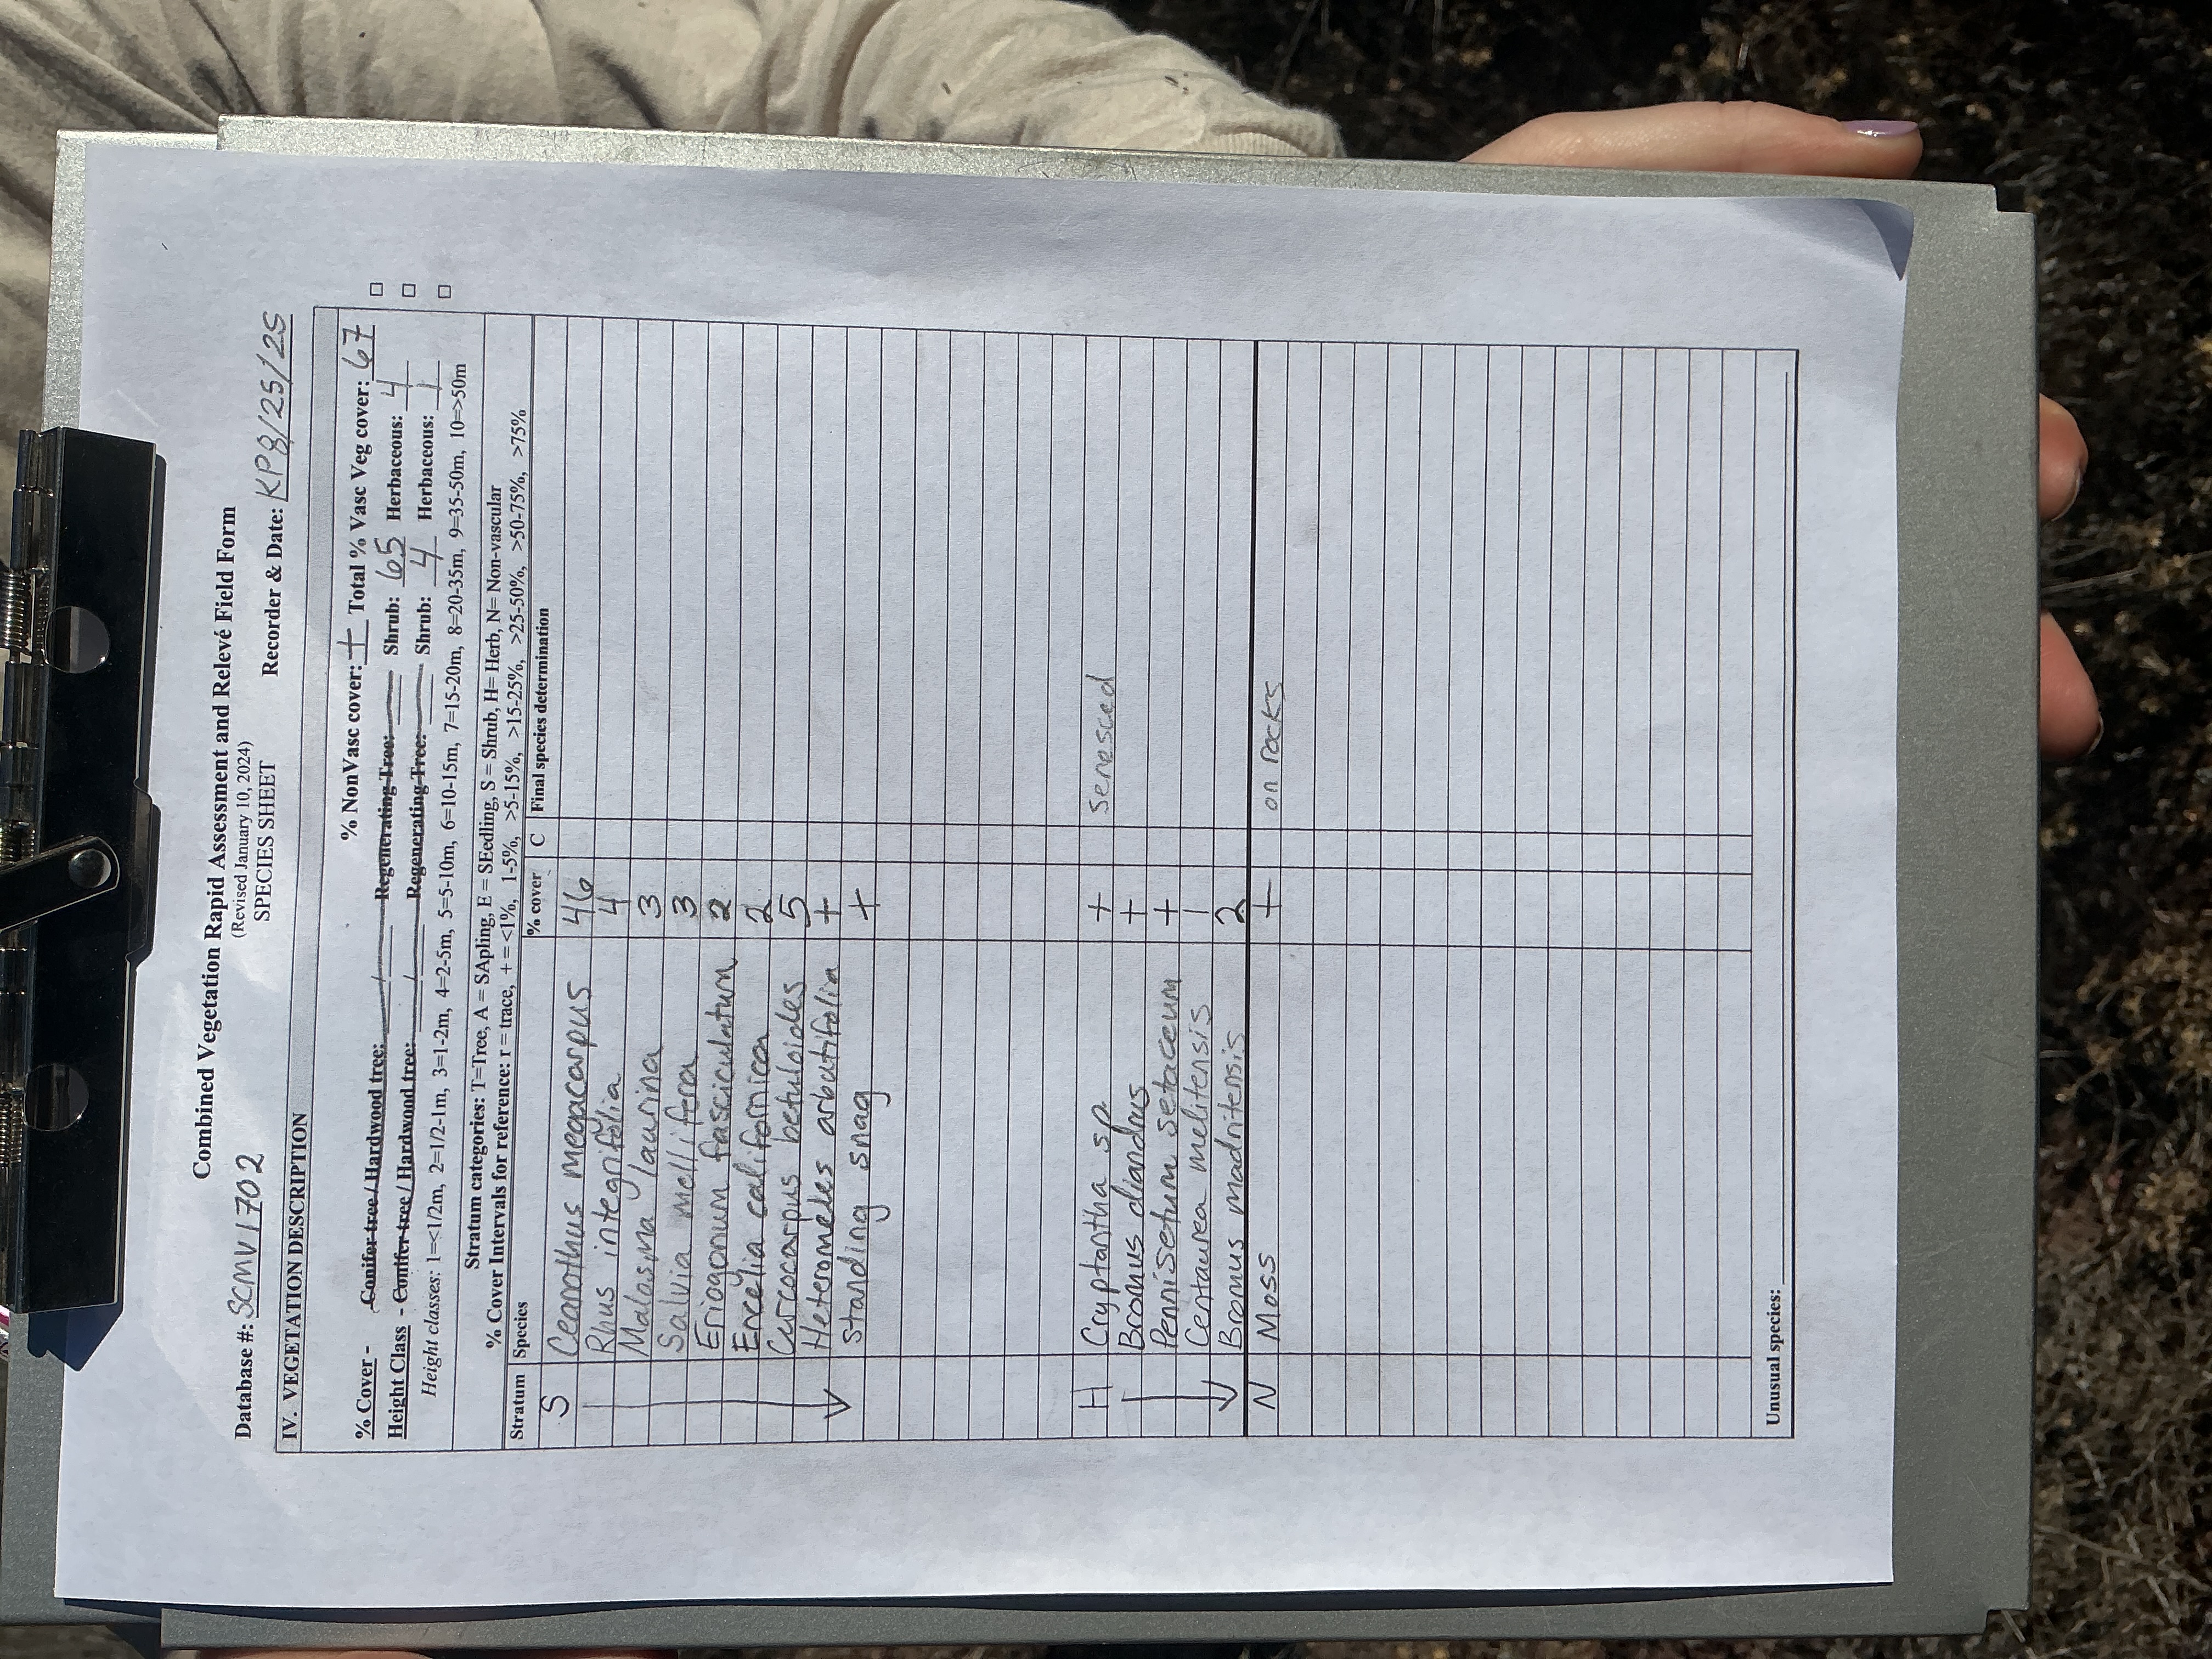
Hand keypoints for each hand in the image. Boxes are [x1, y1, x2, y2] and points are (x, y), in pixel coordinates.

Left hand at [1465, 101, 2101, 760]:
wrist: (1291, 383)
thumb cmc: (1431, 276)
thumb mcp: (1562, 183)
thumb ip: (1714, 152)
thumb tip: (1884, 152)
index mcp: (1730, 379)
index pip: (1890, 413)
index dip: (1982, 448)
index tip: (2037, 489)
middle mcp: (1701, 484)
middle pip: (1867, 547)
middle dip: (1972, 623)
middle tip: (2036, 692)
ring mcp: (1638, 574)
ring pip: (1800, 648)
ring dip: (1897, 705)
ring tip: (1969, 755)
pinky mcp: (1566, 648)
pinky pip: (1685, 707)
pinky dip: (1760, 747)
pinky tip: (1818, 787)